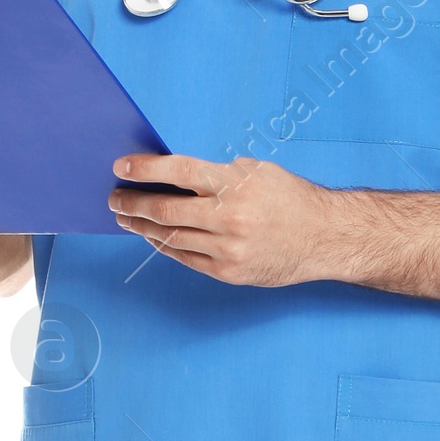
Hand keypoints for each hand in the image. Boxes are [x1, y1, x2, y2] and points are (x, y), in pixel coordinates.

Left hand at [110, 153, 339, 284]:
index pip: (178, 171)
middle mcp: (229, 217)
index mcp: (235, 184)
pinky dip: (164, 246)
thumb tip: (175, 175)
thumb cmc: (290, 199)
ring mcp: (228, 248)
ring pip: (170, 237)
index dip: (145, 169)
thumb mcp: (258, 171)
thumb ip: (219, 173)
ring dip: (142, 227)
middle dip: (133, 203)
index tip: (120, 168)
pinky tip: (153, 237)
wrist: (324, 238)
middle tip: (115, 199)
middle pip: (166, 210)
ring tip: (127, 218)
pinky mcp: (229, 272)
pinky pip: (185, 258)